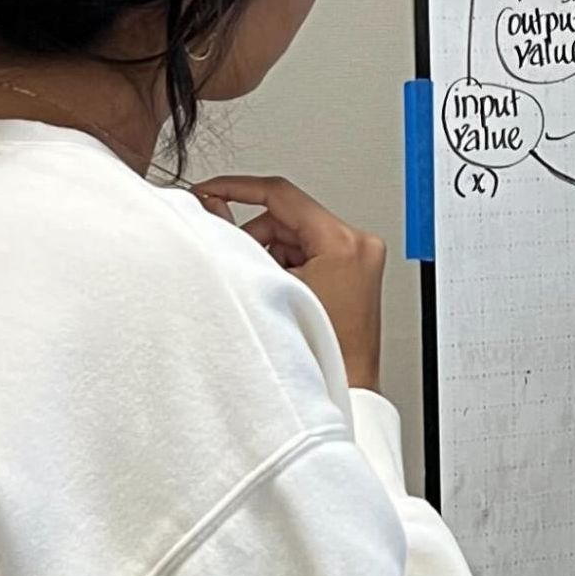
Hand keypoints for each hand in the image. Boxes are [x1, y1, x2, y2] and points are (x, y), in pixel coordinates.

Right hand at [193, 175, 385, 390]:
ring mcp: (362, 257)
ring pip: (297, 235)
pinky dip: (288, 264)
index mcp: (344, 243)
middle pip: (289, 217)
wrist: (345, 386)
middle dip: (256, 235)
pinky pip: (312, 251)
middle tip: (235, 258)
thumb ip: (237, 240)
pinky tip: (279, 291)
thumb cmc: (317, 351)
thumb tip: (214, 207)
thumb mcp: (268, 286)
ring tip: (263, 287)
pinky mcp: (358, 271)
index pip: (282, 194)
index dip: (238, 189)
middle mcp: (360, 244)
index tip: (212, 190)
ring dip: (271, 252)